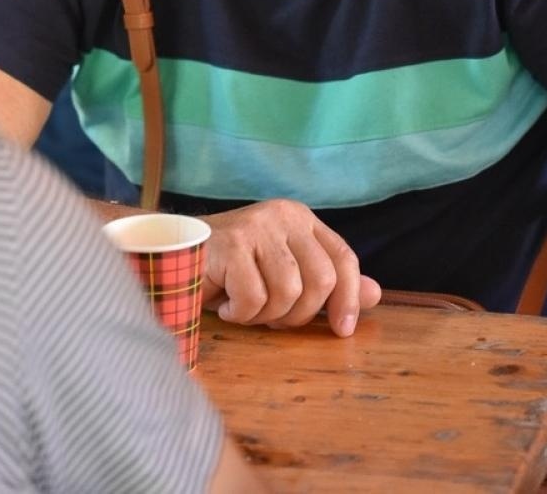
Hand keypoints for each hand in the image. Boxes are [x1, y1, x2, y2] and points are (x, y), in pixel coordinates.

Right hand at [201, 199, 381, 336]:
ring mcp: (257, 227)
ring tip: (244, 307)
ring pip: (289, 292)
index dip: (350, 297)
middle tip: (272, 318)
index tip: (343, 330)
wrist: (170, 255)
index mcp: (300, 220)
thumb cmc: (228, 269)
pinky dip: (240, 314)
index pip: (343, 257)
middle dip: (299, 314)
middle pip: (321, 280)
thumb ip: (328, 284)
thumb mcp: (283, 276)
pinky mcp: (232, 244)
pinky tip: (224, 303)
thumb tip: (377, 294)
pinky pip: (254, 298)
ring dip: (266, 315)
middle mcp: (283, 216)